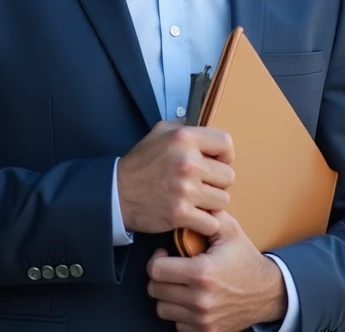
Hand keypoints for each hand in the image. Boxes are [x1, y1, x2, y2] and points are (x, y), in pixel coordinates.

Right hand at [117, 121, 234, 237]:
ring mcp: (185, 189)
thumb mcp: (159, 132)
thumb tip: (201, 121)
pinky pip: (212, 223)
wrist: (116, 193)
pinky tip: (194, 217)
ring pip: (223, 200)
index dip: (224, 155)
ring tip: (196, 200)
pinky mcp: (181, 214)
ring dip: (212, 203)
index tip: (216, 163)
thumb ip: (183, 125)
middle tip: (201, 185)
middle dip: (217, 182)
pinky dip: (205, 223)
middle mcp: (188, 162)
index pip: (226, 144)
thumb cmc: (140, 163)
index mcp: (185, 138)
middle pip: (228, 176)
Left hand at [147, 212, 286, 331]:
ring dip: (168, 297)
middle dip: (161, 277)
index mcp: (202, 273)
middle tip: (172, 269)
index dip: (157, 260)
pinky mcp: (206, 331)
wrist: (267, 292)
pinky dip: (181, 314)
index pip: (156, 270)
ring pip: (162, 309)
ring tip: (181, 285)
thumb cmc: (246, 260)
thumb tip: (191, 201)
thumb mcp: (230, 230)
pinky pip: (177, 325)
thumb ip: (208, 214)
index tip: (164, 256)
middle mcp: (200, 299)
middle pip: (155, 290)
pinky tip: (191, 301)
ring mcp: (202, 319)